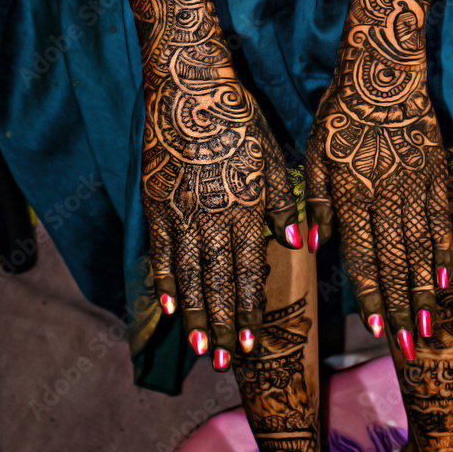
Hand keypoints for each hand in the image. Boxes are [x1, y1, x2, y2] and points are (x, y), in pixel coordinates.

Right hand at [141, 67, 299, 368]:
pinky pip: (159, 251)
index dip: (248, 312)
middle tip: (225, 362)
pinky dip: (164, 281)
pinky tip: (168, 306)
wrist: (188, 89)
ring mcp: (178, 212)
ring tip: (200, 348)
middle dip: (222, 326)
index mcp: (243, 208)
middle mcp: (209, 218)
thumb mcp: (271, 158)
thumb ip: (281, 205)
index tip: (251, 345)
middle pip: (215, 283)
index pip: (246, 272)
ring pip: (187, 275)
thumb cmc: (238, 121)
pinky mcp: (155, 201)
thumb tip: (297, 243)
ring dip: (195, 315)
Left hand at [305, 57, 452, 357]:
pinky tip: (446, 280)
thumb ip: (316, 199)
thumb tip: (313, 241)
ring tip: (428, 325)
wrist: (382, 72)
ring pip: (420, 250)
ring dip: (423, 291)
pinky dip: (443, 253)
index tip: (377, 330)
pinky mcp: (435, 175)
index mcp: (351, 195)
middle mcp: (384, 198)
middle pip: (394, 263)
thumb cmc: (340, 114)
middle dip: (400, 309)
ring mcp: (414, 188)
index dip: (371, 296)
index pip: (362, 257)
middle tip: (410, 347)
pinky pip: (440, 221)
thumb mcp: (315, 152)